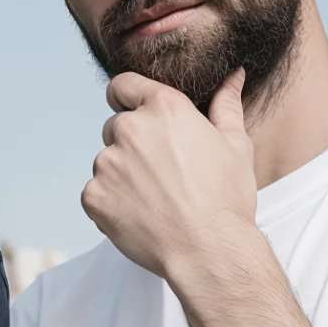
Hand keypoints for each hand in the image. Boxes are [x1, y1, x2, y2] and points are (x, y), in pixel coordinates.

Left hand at [82, 69, 259, 283]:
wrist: (208, 251)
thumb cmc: (226, 198)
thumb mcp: (235, 143)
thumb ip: (226, 104)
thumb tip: (232, 75)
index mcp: (163, 108)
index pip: (123, 85)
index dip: (128, 97)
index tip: (136, 113)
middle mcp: (129, 130)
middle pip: (115, 125)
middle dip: (132, 142)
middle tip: (162, 171)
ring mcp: (106, 164)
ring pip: (106, 161)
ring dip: (122, 174)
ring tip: (156, 198)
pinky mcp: (93, 196)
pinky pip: (96, 192)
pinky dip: (112, 202)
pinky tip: (141, 214)